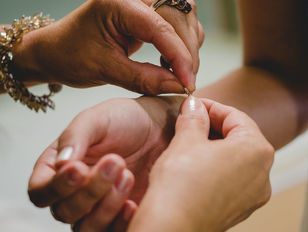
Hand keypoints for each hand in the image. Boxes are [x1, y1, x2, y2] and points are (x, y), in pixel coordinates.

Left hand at [11, 0, 202, 93]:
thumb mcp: (106, 71)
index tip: (187, 82)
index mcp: (117, 2)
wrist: (56, 52)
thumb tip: (179, 85)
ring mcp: (142, 3)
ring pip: (184, 16)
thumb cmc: (71, 56)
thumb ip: (144, 79)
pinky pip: (178, 23)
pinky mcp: (147, 14)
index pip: (161, 26)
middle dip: (187, 51)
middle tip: (186, 81)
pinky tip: (172, 63)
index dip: (179, 56)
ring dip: (188, 46)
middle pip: (180, 16)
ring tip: (178, 72)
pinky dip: (183, 44)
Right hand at [28, 96, 183, 231]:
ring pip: (86, 231)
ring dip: (105, 208)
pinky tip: (134, 204)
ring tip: (128, 176)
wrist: (163, 127)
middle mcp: (75, 193)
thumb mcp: (98, 118)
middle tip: (117, 162)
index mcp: (60, 168)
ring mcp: (98, 208)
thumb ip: (76, 136)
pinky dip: (119, 227)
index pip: (41, 192)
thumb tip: (62, 164)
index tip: (80, 169)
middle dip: (90, 191)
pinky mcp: (122, 220)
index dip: (56, 187)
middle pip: (64, 213)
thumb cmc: (127, 119)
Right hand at [112, 97, 273, 231]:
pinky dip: (218, 170)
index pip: (236, 117)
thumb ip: (194, 117)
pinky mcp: (240, 211)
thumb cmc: (180, 182)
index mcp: (257, 150)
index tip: (194, 105)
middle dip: (215, 128)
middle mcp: (263, 175)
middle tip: (191, 122)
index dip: (212, 107)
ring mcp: (253, 197)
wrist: (170, 230)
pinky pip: (233, 182)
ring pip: (237, 161)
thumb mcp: (185, 140)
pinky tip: (196, 169)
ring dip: (217, 149)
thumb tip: (195, 105)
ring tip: (191, 144)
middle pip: (241, 139)